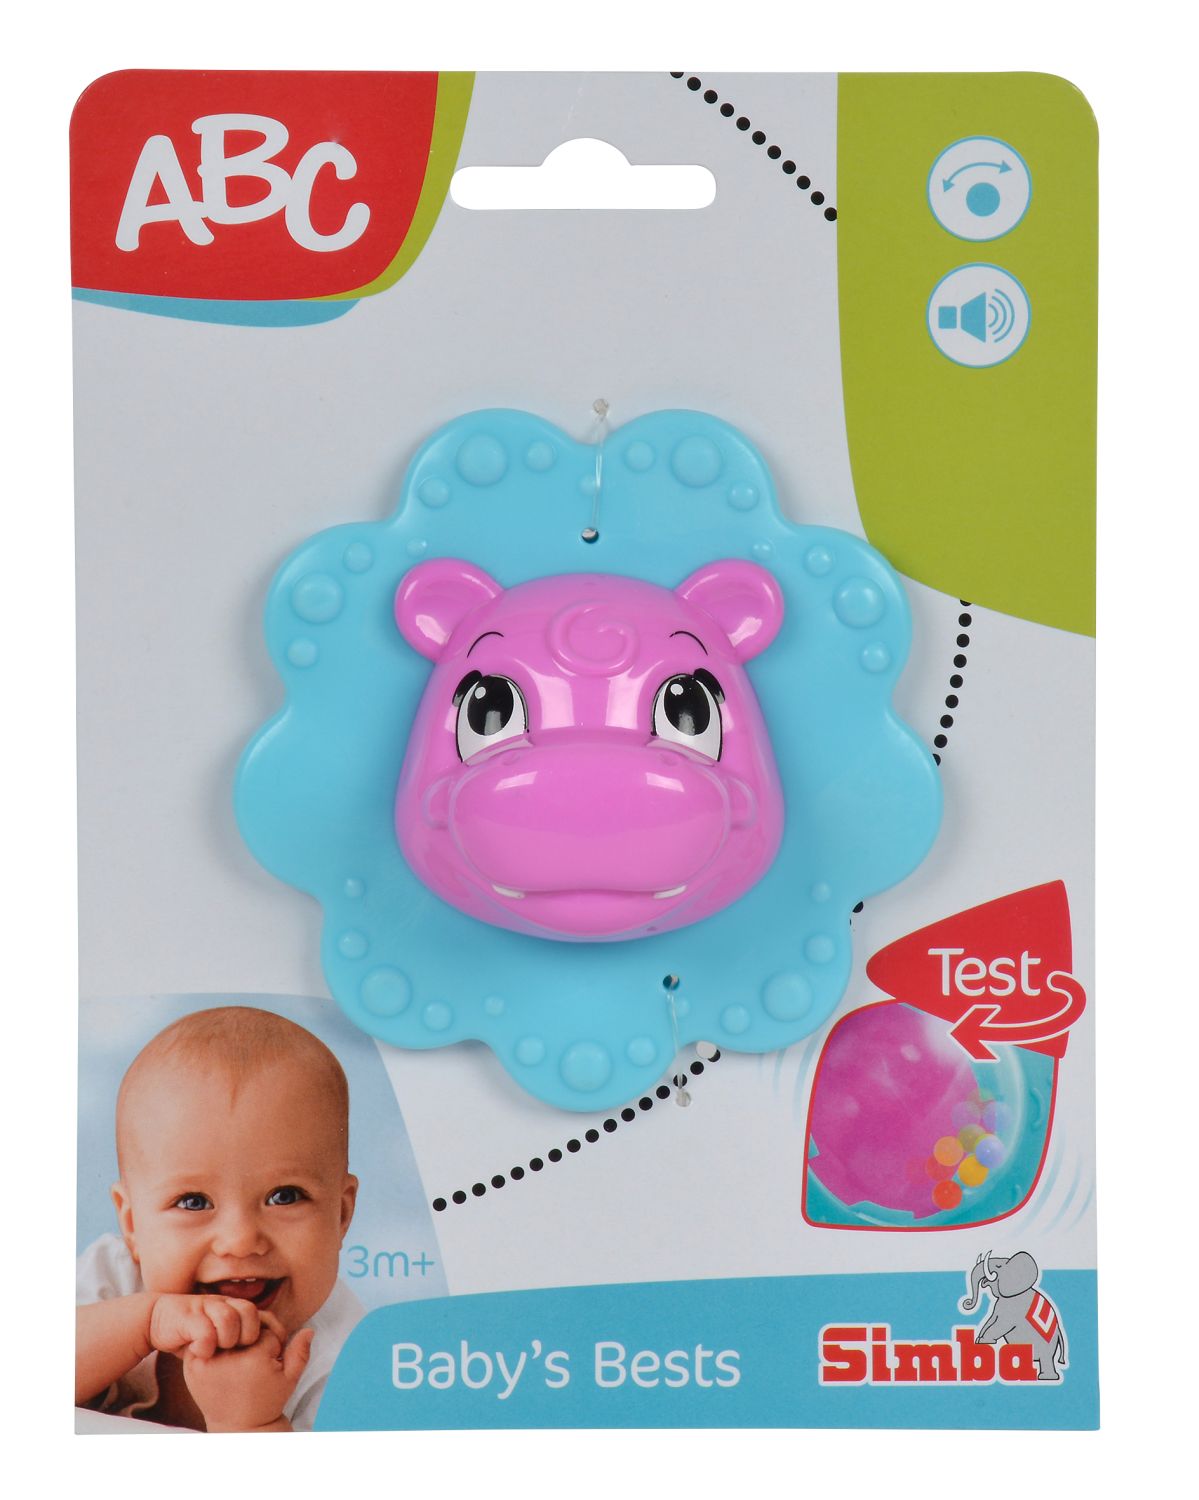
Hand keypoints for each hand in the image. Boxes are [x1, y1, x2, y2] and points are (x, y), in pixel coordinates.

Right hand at [148, 1292, 261, 1358]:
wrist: (159, 1318)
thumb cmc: (191, 1332)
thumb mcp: (217, 1336)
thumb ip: (236, 1341)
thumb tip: (264, 1356)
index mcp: (233, 1308)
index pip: (262, 1315)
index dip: (265, 1333)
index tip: (263, 1354)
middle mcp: (222, 1304)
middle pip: (249, 1311)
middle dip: (248, 1335)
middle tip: (238, 1351)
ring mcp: (205, 1308)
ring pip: (229, 1318)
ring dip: (227, 1338)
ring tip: (220, 1351)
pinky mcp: (187, 1317)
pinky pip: (204, 1329)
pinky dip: (206, 1344)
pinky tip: (202, 1353)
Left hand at [183, 1311, 314, 1432]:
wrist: (237, 1427)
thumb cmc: (266, 1402)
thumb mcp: (289, 1380)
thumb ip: (301, 1352)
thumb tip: (310, 1330)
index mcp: (255, 1359)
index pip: (267, 1330)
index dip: (274, 1342)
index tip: (272, 1361)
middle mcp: (229, 1358)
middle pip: (245, 1324)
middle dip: (253, 1335)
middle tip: (254, 1358)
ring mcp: (208, 1362)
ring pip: (226, 1328)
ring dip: (233, 1336)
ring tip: (238, 1357)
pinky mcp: (192, 1366)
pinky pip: (205, 1339)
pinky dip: (212, 1342)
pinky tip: (221, 1356)